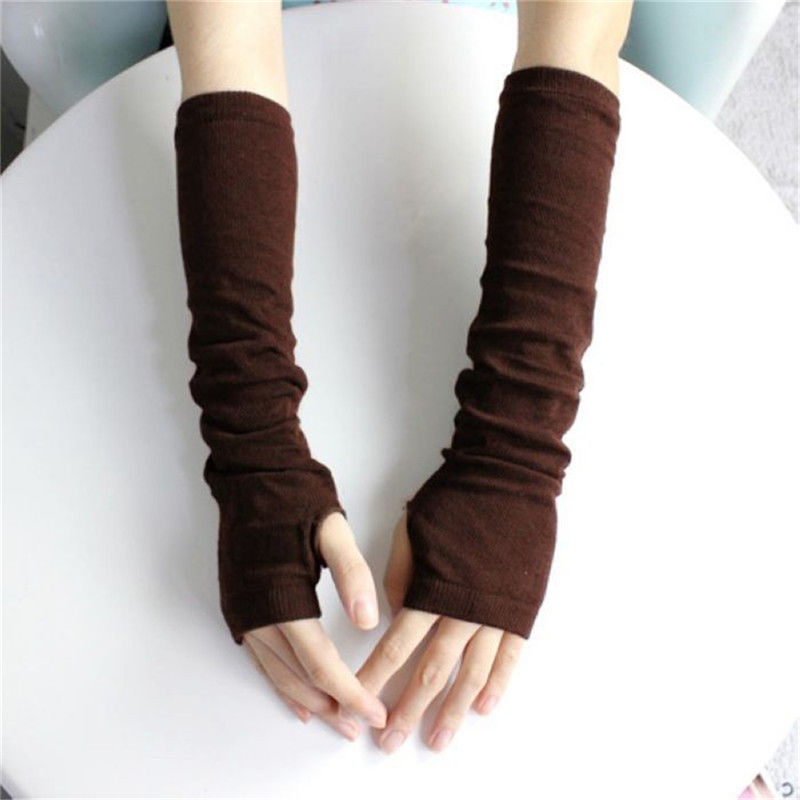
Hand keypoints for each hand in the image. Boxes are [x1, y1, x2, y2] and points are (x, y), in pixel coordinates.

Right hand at [242, 512, 387, 740]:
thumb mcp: (332, 527)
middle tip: (358, 726)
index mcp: (283, 596)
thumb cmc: (296, 497)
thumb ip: (352, 572)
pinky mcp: (238, 607)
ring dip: (306, 699)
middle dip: (330, 706)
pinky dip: (279, 681)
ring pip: (275, 672)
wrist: (252, 476)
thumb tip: (368, 621)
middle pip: (297, 676)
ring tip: (333, 719)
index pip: (320, 661)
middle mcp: (257, 613)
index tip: (374, 710)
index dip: (349, 691)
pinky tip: (295, 697)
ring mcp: (243, 612)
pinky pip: (259, 658)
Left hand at [357, 512, 524, 753]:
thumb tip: (395, 612)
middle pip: (432, 669)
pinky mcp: (521, 608)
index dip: (376, 677)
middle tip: (390, 742)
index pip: (397, 644)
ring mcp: (496, 611)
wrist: (507, 477)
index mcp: (432, 588)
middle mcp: (463, 608)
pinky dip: (497, 684)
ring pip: (472, 673)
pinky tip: (483, 708)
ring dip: (452, 710)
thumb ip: (400, 574)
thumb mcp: (413, 527)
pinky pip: (509, 655)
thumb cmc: (455, 498)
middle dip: (408, 708)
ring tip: (438, 740)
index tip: (359, 701)